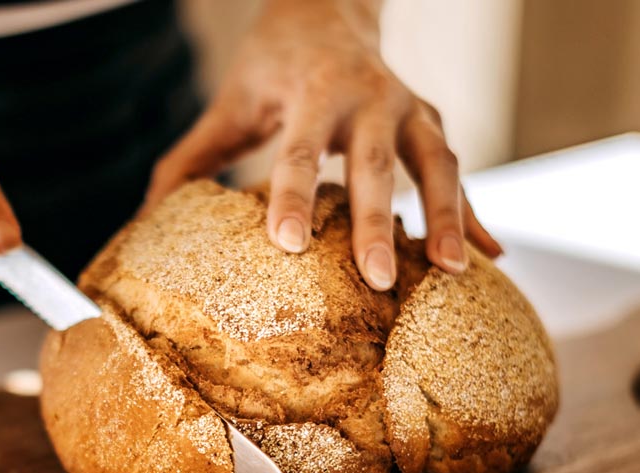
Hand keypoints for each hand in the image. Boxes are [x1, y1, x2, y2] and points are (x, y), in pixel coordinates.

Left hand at [145, 0, 501, 289]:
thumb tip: (145, 220)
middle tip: (374, 280)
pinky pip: (456, 173)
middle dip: (375, 223)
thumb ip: (192, 159)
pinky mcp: (431, 124)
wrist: (331, 7)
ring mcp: (409, 108)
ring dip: (448, 217)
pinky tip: (494, 257)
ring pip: (437, 164)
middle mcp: (368, 97)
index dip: (291, 197)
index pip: (297, 151)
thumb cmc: (274, 64)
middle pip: (374, 165)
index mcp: (311, 91)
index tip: (287, 245)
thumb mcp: (231, 102)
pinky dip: (475, 214)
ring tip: (454, 272)